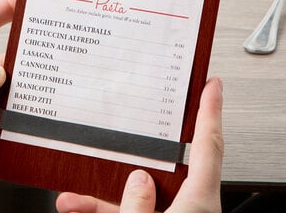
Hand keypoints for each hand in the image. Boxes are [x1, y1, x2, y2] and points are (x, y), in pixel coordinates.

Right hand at [56, 77, 223, 212]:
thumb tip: (137, 180)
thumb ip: (138, 204)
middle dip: (138, 149)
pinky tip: (75, 204)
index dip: (211, 110)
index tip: (212, 84)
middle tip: (134, 119)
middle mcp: (189, 209)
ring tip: (73, 193)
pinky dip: (101, 209)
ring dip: (103, 193)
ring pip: (137, 196)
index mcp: (198, 203)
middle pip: (166, 166)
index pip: (207, 145)